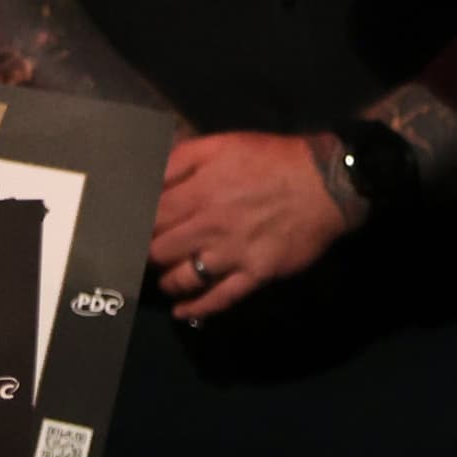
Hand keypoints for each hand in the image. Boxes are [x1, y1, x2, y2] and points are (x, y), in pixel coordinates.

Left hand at [148, 131, 361, 321]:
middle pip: (159, 251)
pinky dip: (196, 309)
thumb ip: (179, 160)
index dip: (135, 224)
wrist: (327, 182)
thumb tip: (145, 177)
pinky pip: (220, 299)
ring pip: (183, 278)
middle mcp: (209, 227)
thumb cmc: (272, 159)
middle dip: (148, 253)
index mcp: (198, 192)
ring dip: (168, 281)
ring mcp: (232, 254)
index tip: (129, 229)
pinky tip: (183, 311)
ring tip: (167, 278)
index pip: (149, 217)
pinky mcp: (255, 274)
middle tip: (148, 253)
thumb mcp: (221, 144)